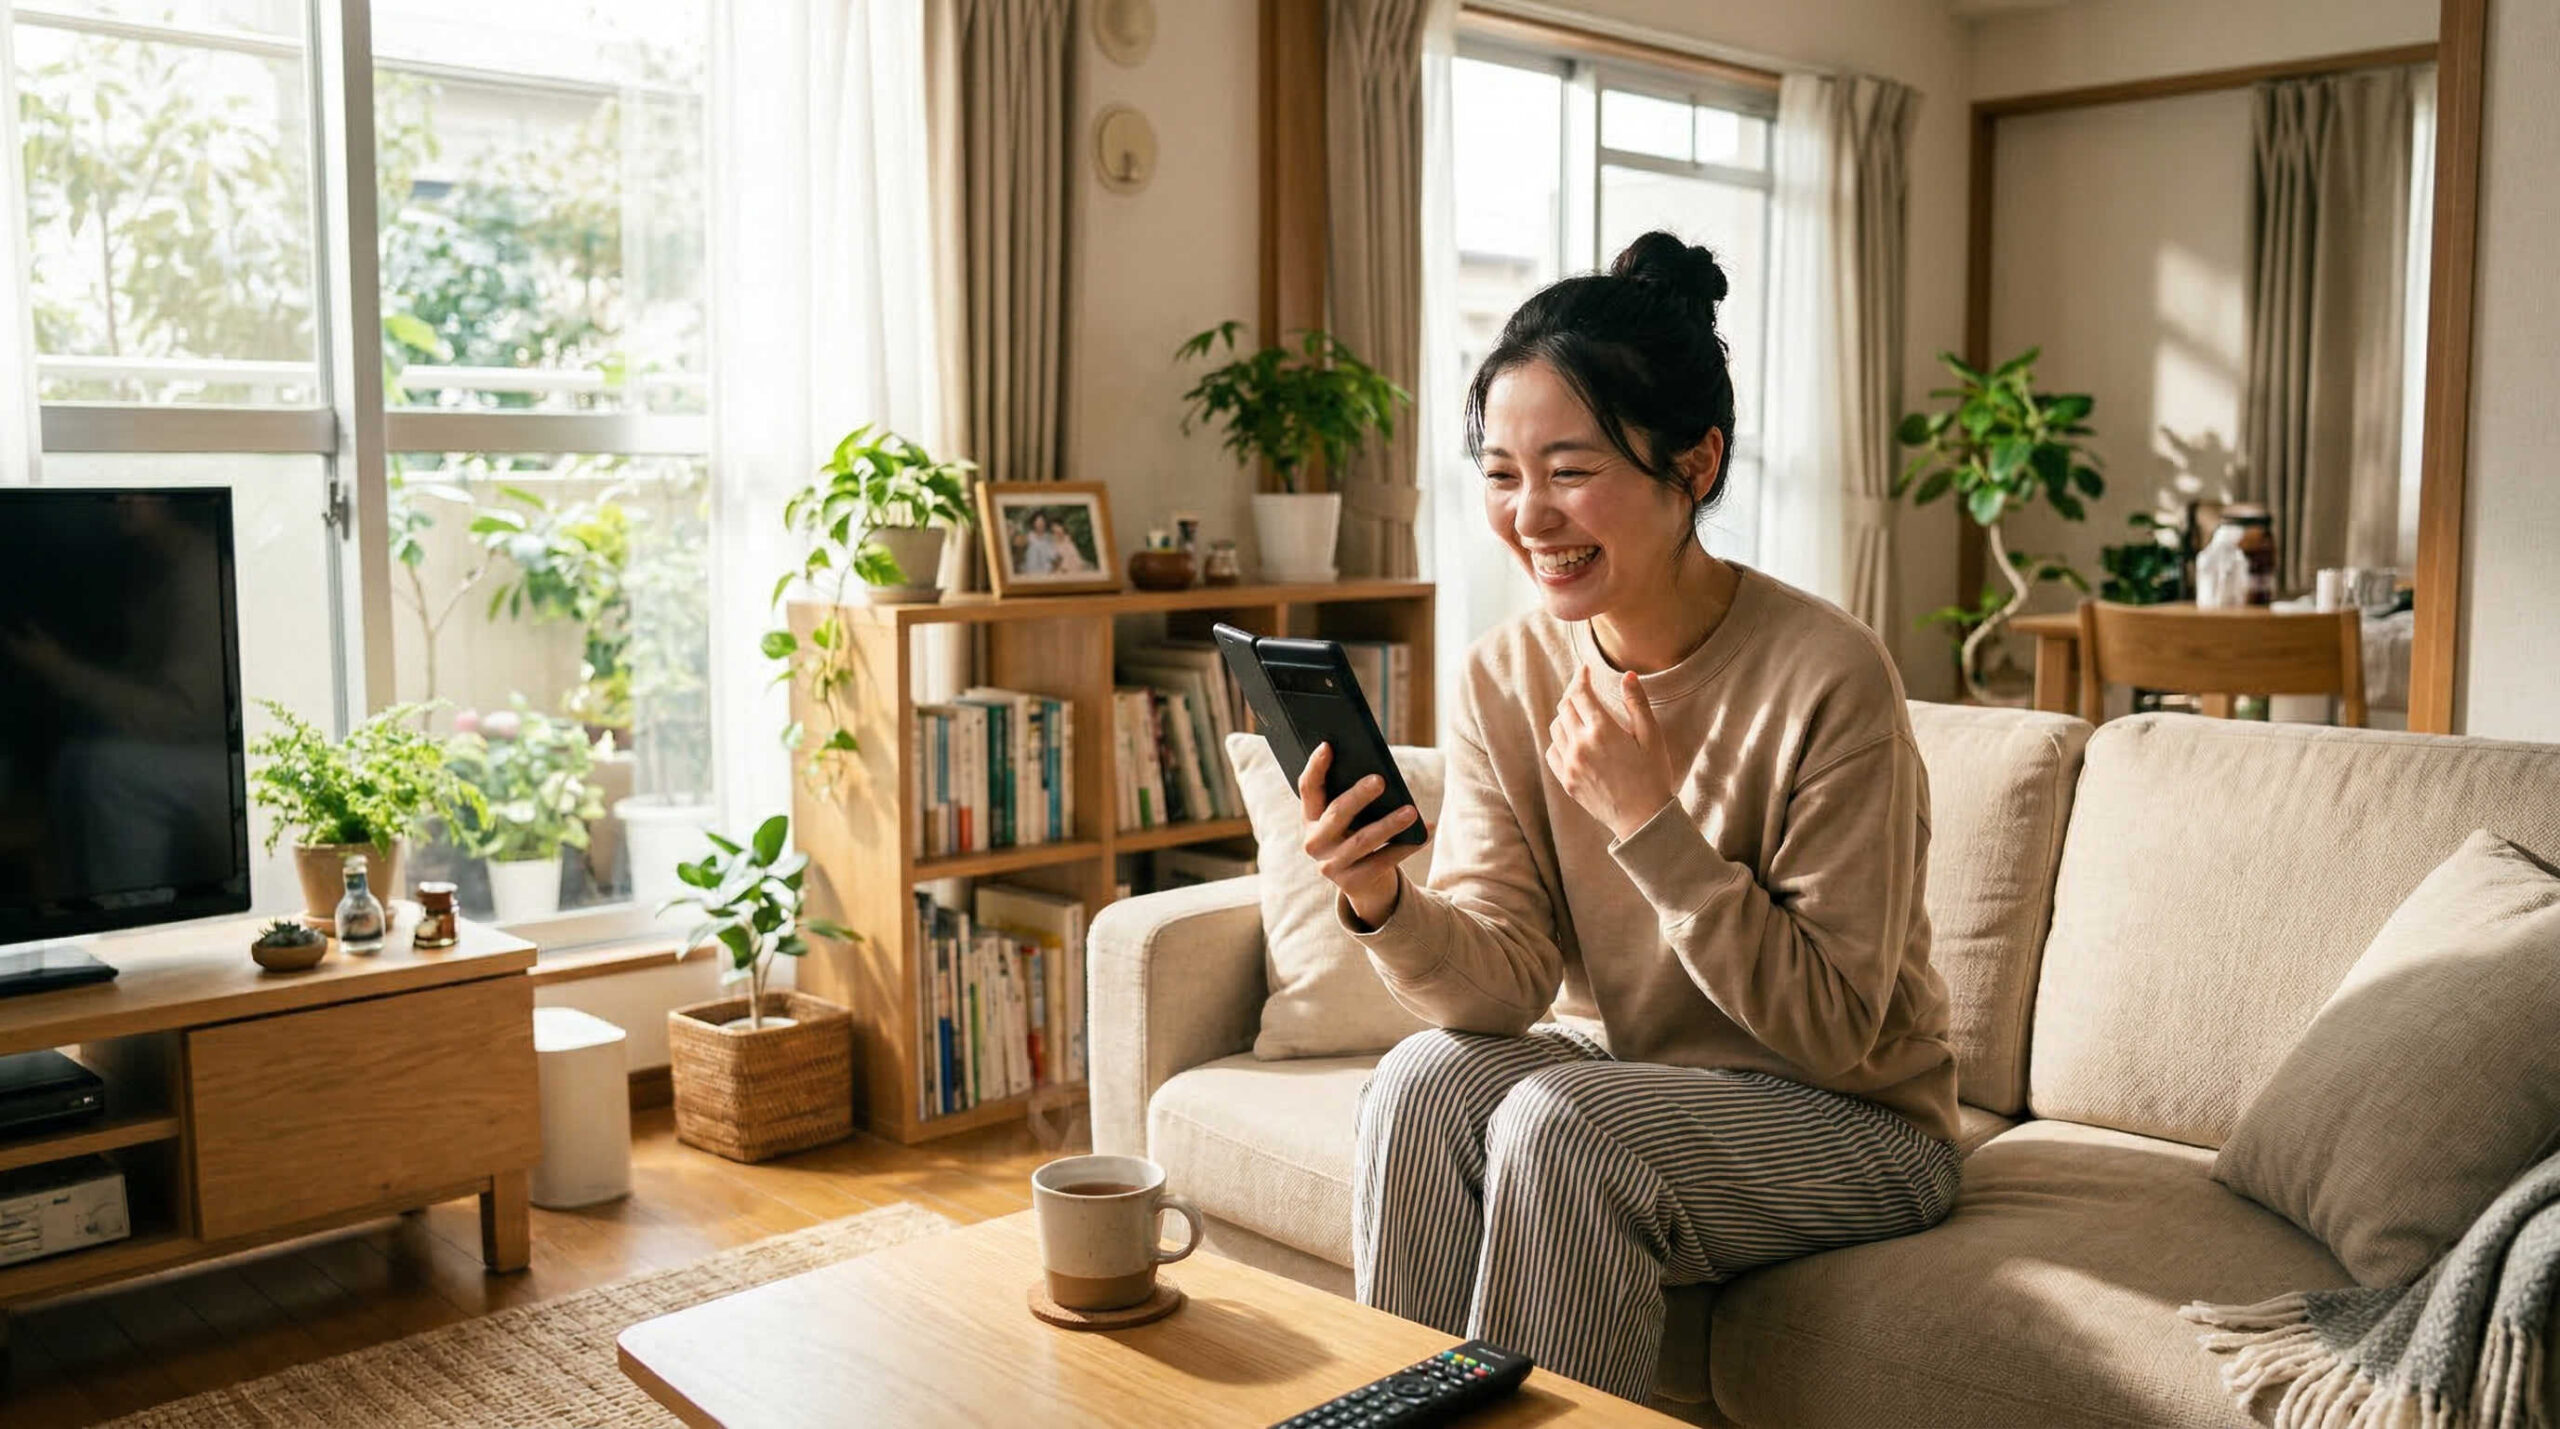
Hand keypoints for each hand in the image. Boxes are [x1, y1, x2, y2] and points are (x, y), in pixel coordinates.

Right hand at [1297, 742, 1420, 928]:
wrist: (1365, 883)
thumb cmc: (1359, 835)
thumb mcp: (1351, 818)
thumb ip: (1353, 796)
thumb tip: (1379, 772)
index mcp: (1309, 819)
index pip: (1308, 789)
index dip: (1316, 767)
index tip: (1328, 745)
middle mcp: (1314, 843)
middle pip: (1337, 814)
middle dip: (1358, 796)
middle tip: (1380, 779)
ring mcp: (1331, 866)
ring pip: (1363, 840)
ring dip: (1389, 824)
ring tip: (1410, 810)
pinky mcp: (1352, 883)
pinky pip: (1383, 861)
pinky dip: (1407, 846)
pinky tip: (1425, 831)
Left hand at [1545, 667, 1678, 842]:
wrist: (1643, 819)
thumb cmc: (1653, 776)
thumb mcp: (1651, 737)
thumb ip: (1637, 704)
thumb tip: (1627, 675)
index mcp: (1602, 731)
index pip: (1580, 693)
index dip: (1580, 677)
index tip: (1585, 670)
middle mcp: (1580, 745)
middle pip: (1565, 707)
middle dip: (1574, 694)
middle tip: (1584, 689)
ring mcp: (1570, 764)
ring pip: (1556, 728)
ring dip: (1566, 716)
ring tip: (1580, 714)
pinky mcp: (1566, 781)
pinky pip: (1552, 751)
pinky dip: (1559, 740)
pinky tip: (1573, 740)